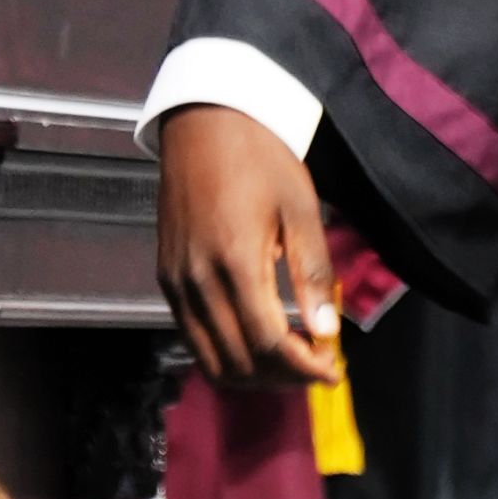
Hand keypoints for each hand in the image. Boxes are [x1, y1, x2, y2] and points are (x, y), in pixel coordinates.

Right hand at [159, 104, 332, 381]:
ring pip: (211, 359)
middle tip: (316, 367)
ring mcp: (175, 282)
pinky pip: (192, 336)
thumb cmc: (260, 157)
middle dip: (282, 377)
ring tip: (290, 362)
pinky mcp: (165, 277)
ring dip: (253, 374)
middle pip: (239, 361)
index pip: (269, 343)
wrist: (205, 122)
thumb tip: (326, 332)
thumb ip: (312, 273)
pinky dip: (225, 354)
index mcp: (235, 261)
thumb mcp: (300, 208)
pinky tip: (256, 342)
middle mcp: (197, 280)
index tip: (332, 370)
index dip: (303, 368)